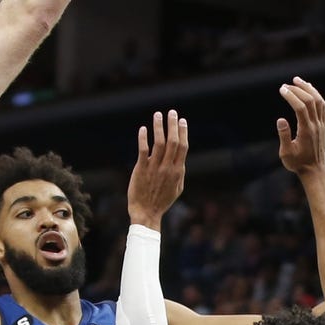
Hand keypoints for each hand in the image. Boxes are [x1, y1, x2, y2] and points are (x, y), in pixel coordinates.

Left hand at [127, 109, 187, 229]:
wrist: (146, 212)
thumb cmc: (162, 201)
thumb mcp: (177, 189)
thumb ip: (180, 172)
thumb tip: (181, 159)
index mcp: (177, 171)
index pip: (183, 147)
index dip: (183, 132)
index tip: (182, 120)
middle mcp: (167, 168)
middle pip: (173, 142)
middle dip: (173, 125)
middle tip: (172, 113)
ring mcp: (154, 168)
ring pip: (159, 143)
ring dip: (159, 127)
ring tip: (158, 115)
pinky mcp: (141, 169)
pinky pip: (143, 150)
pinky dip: (143, 138)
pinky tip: (143, 129)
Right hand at [277, 77, 324, 176]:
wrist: (315, 170)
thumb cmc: (298, 163)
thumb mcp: (286, 153)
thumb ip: (284, 136)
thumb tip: (280, 119)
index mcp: (306, 131)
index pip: (300, 107)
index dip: (291, 96)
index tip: (282, 89)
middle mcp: (315, 125)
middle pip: (309, 100)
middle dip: (297, 90)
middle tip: (285, 85)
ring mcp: (321, 124)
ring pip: (318, 101)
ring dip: (308, 88)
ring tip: (297, 80)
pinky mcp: (323, 125)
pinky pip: (322, 106)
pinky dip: (316, 95)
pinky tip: (309, 90)